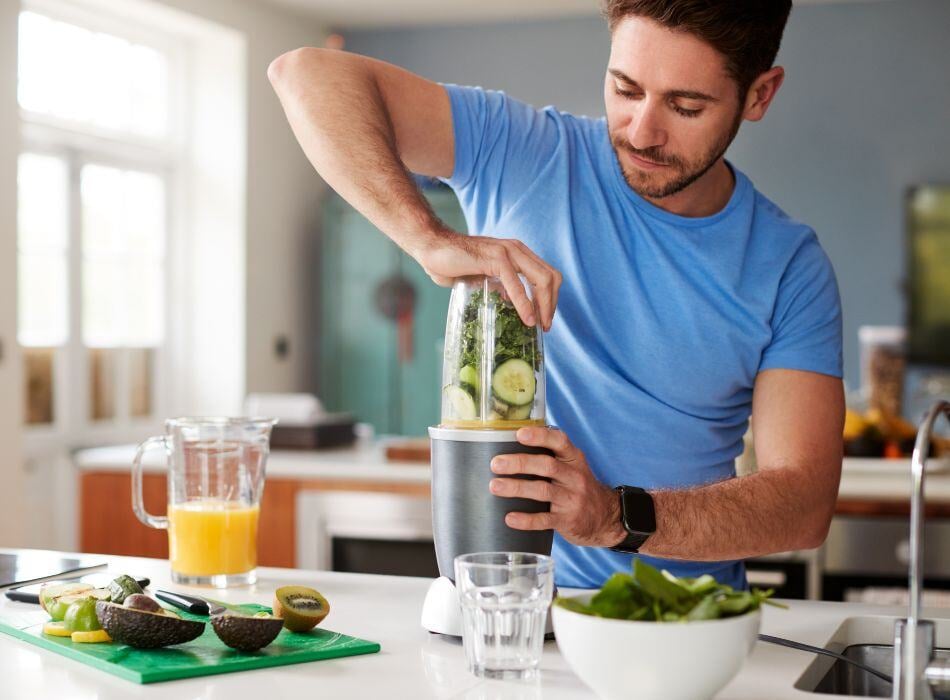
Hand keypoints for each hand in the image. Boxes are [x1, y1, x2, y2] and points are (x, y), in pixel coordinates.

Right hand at [411, 228, 560, 331]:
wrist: (432, 247)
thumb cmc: (453, 262)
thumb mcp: (483, 277)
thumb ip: (498, 285)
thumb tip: (509, 302)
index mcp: (517, 253)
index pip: (547, 274)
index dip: (551, 298)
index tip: (545, 318)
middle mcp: (517, 249)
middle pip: (551, 277)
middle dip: (552, 304)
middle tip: (546, 326)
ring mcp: (508, 252)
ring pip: (541, 279)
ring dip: (543, 306)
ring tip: (539, 325)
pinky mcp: (495, 258)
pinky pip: (516, 284)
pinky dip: (525, 303)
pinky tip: (527, 318)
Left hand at [489, 427, 626, 546]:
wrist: (606, 518)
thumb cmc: (578, 488)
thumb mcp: (572, 467)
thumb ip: (551, 456)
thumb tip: (512, 443)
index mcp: (574, 459)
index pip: (559, 441)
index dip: (540, 436)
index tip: (519, 434)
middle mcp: (575, 477)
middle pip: (547, 465)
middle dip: (520, 463)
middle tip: (496, 464)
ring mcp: (572, 499)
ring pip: (543, 491)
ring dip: (517, 488)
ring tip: (495, 486)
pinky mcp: (568, 521)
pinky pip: (545, 520)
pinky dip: (526, 520)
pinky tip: (510, 518)